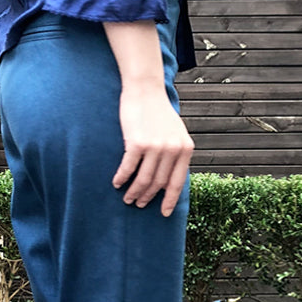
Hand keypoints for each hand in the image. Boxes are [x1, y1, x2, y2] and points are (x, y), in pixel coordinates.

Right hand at [112, 81, 193, 216]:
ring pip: (143, 180)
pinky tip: (117, 183)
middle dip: (147, 197)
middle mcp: (173, 150)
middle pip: (158, 183)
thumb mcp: (175, 132)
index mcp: (185, 149)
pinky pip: (128, 168)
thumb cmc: (158, 111)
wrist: (145, 89)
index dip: (170, 200)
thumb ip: (175, 152)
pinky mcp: (137, 143)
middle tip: (138, 204)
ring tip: (127, 198)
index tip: (164, 213)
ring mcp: (156, 147)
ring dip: (134, 192)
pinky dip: (122, 178)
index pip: (177, 182)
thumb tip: (168, 177)